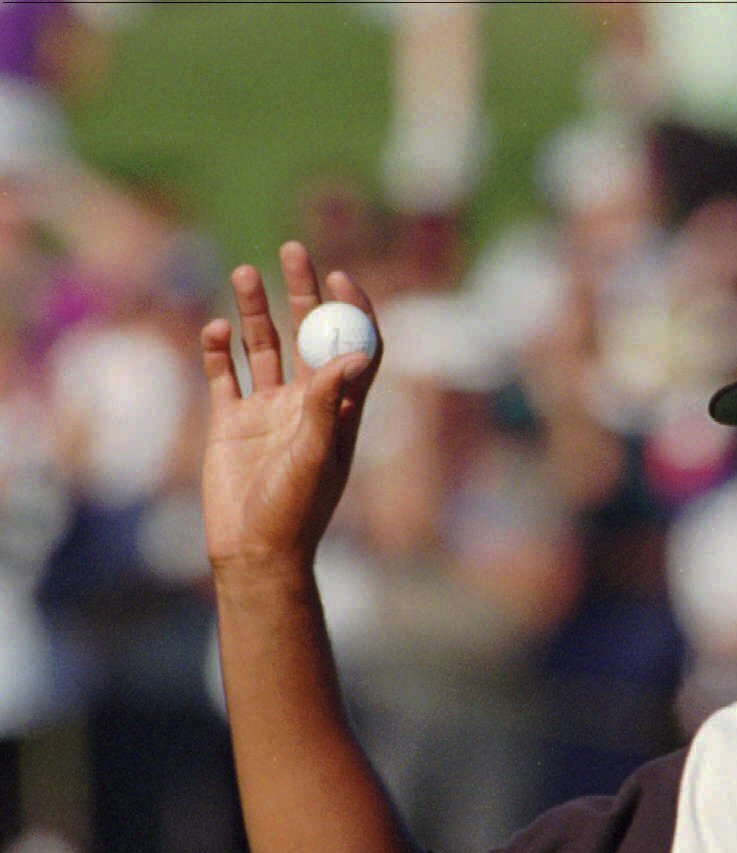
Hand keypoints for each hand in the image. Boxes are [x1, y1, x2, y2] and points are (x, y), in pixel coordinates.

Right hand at [200, 241, 380, 574]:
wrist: (253, 551)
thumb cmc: (295, 512)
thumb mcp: (317, 456)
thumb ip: (331, 404)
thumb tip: (355, 354)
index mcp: (339, 412)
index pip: (353, 349)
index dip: (352, 312)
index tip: (341, 277)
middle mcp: (305, 405)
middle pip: (307, 335)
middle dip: (302, 292)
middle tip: (293, 249)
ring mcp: (266, 410)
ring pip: (262, 345)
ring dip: (254, 309)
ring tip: (244, 272)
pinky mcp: (229, 421)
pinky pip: (222, 372)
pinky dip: (216, 347)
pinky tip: (214, 330)